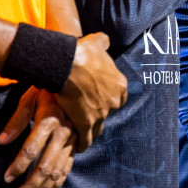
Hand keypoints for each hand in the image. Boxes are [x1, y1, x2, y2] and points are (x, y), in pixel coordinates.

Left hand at [0, 87, 75, 187]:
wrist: (77, 83)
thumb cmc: (47, 90)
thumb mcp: (29, 98)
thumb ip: (16, 121)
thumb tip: (1, 142)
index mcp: (49, 119)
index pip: (32, 149)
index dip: (18, 165)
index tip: (7, 177)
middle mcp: (64, 132)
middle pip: (46, 165)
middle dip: (30, 185)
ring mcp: (73, 140)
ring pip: (58, 171)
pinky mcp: (77, 145)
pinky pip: (68, 168)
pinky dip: (56, 183)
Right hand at [56, 32, 125, 151]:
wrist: (69, 65)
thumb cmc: (83, 52)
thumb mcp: (97, 42)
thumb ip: (103, 42)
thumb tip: (104, 41)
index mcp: (119, 84)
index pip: (119, 95)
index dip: (109, 96)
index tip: (101, 97)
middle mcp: (113, 101)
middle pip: (109, 111)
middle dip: (101, 113)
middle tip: (89, 114)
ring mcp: (101, 113)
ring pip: (99, 128)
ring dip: (92, 130)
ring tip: (85, 134)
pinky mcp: (86, 123)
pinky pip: (86, 138)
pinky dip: (83, 143)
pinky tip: (79, 147)